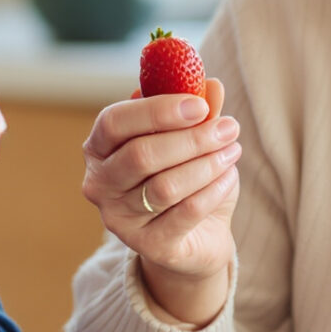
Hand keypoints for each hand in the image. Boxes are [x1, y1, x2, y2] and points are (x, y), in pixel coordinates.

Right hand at [80, 88, 241, 323]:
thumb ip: (197, 112)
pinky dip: (213, 190)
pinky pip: (185, 213)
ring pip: (165, 186)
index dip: (157, 110)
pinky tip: (229, 176)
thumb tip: (212, 86)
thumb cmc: (184, 176)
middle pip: (141, 155)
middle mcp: (99, 184)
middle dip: (191, 139)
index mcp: (98, 148)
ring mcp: (119, 219)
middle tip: (229, 127)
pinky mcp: (148, 246)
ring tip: (232, 151)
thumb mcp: (190, 139)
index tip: (199, 104)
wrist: (194, 237)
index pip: (114, 122)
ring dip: (206, 164)